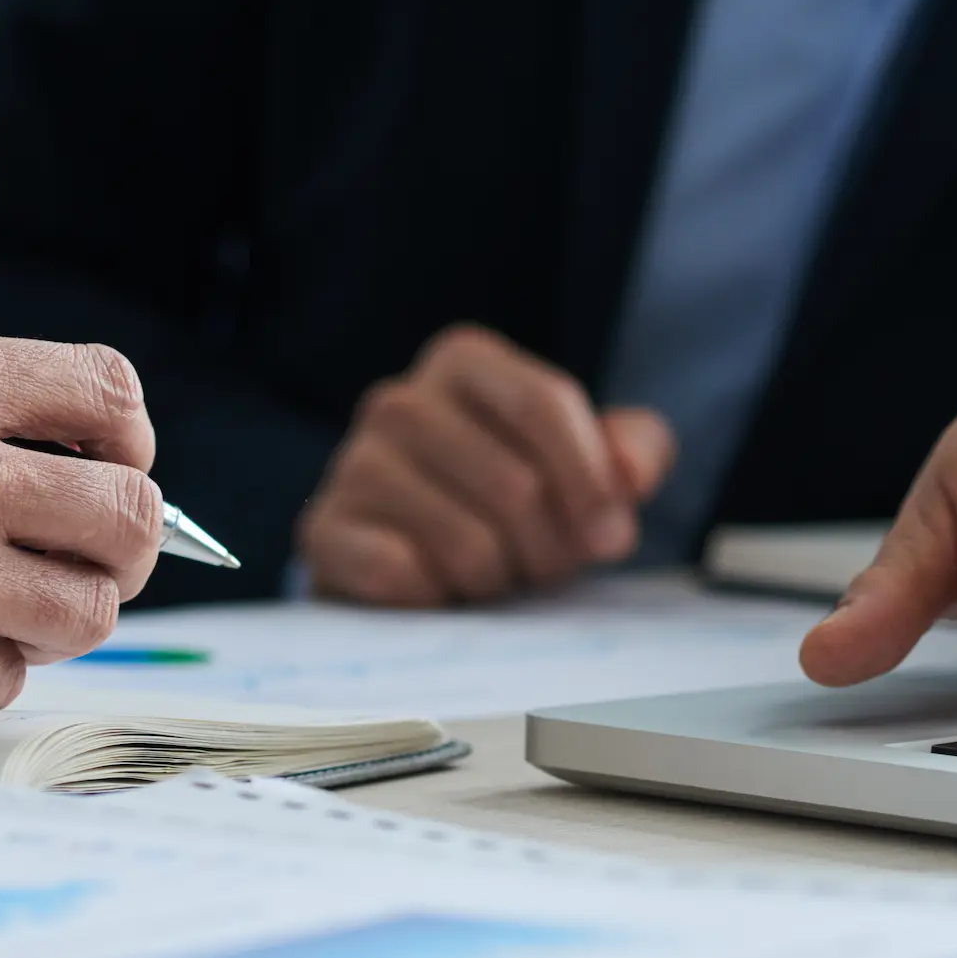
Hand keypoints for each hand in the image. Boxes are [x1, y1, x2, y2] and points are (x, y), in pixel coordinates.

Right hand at [298, 324, 675, 605]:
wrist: (419, 558)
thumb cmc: (513, 502)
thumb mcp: (588, 465)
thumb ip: (633, 451)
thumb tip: (633, 475)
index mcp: (464, 360)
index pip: (543, 404)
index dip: (591, 482)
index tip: (613, 536)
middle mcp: (399, 401)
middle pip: (515, 485)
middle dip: (551, 548)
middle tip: (546, 567)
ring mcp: (352, 464)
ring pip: (467, 543)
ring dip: (498, 579)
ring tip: (493, 575)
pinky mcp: (323, 530)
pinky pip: (403, 575)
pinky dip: (439, 598)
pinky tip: (439, 588)